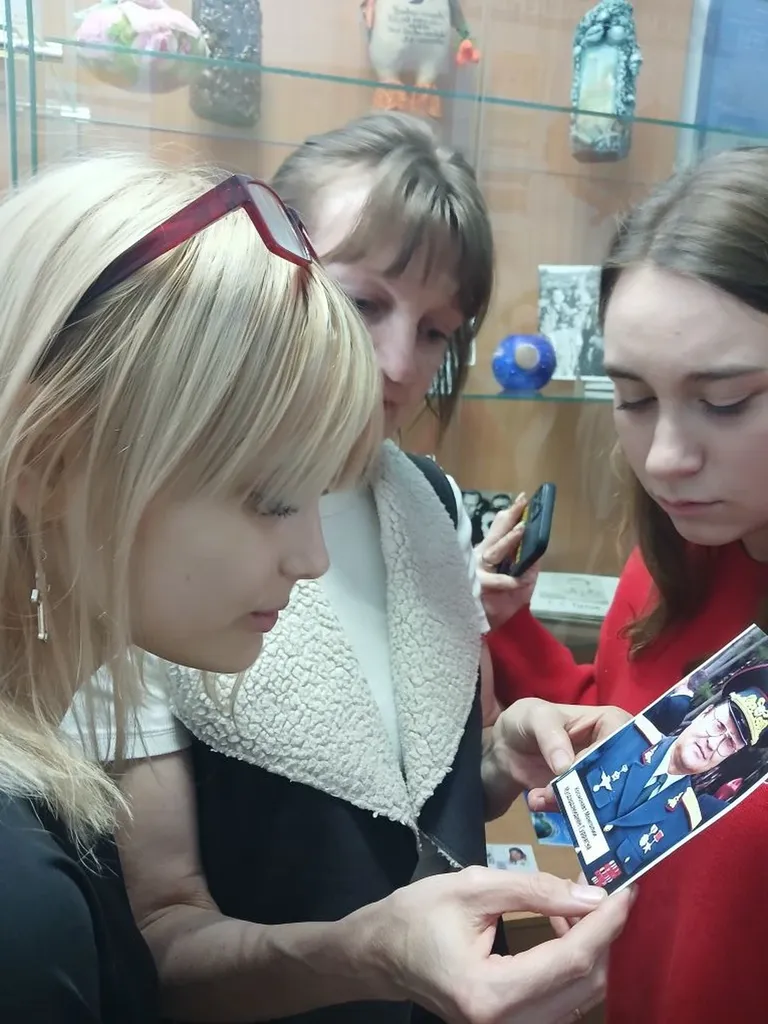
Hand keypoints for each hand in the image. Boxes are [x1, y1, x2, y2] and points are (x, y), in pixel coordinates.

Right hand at [353, 866, 633, 1023]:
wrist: (379, 953)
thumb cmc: (416, 915)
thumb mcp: (473, 887)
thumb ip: (534, 890)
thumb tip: (591, 893)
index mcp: (491, 992)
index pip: (572, 961)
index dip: (606, 924)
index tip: (626, 889)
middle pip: (584, 985)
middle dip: (604, 934)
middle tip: (606, 889)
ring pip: (579, 997)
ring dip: (591, 950)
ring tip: (581, 904)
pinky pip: (562, 1001)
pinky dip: (574, 965)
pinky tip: (564, 929)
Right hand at [475, 494, 539, 630]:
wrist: (498, 627)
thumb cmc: (507, 600)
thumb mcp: (524, 579)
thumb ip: (529, 562)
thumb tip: (539, 542)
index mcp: (490, 552)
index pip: (499, 529)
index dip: (510, 514)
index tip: (522, 499)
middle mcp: (481, 558)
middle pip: (495, 534)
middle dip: (508, 519)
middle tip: (521, 504)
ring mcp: (477, 571)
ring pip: (493, 552)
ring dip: (508, 541)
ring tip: (521, 529)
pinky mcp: (476, 587)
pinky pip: (492, 581)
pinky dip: (505, 580)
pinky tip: (516, 580)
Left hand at [483, 698, 631, 816]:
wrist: (506, 748)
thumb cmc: (527, 721)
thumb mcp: (536, 717)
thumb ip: (550, 736)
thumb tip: (567, 766)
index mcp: (609, 722)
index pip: (625, 741)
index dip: (610, 757)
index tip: (582, 768)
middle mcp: (611, 751)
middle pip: (620, 775)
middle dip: (590, 787)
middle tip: (562, 790)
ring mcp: (598, 777)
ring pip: (602, 798)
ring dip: (571, 801)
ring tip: (543, 796)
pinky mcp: (583, 796)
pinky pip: (582, 810)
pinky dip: (559, 808)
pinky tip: (537, 800)